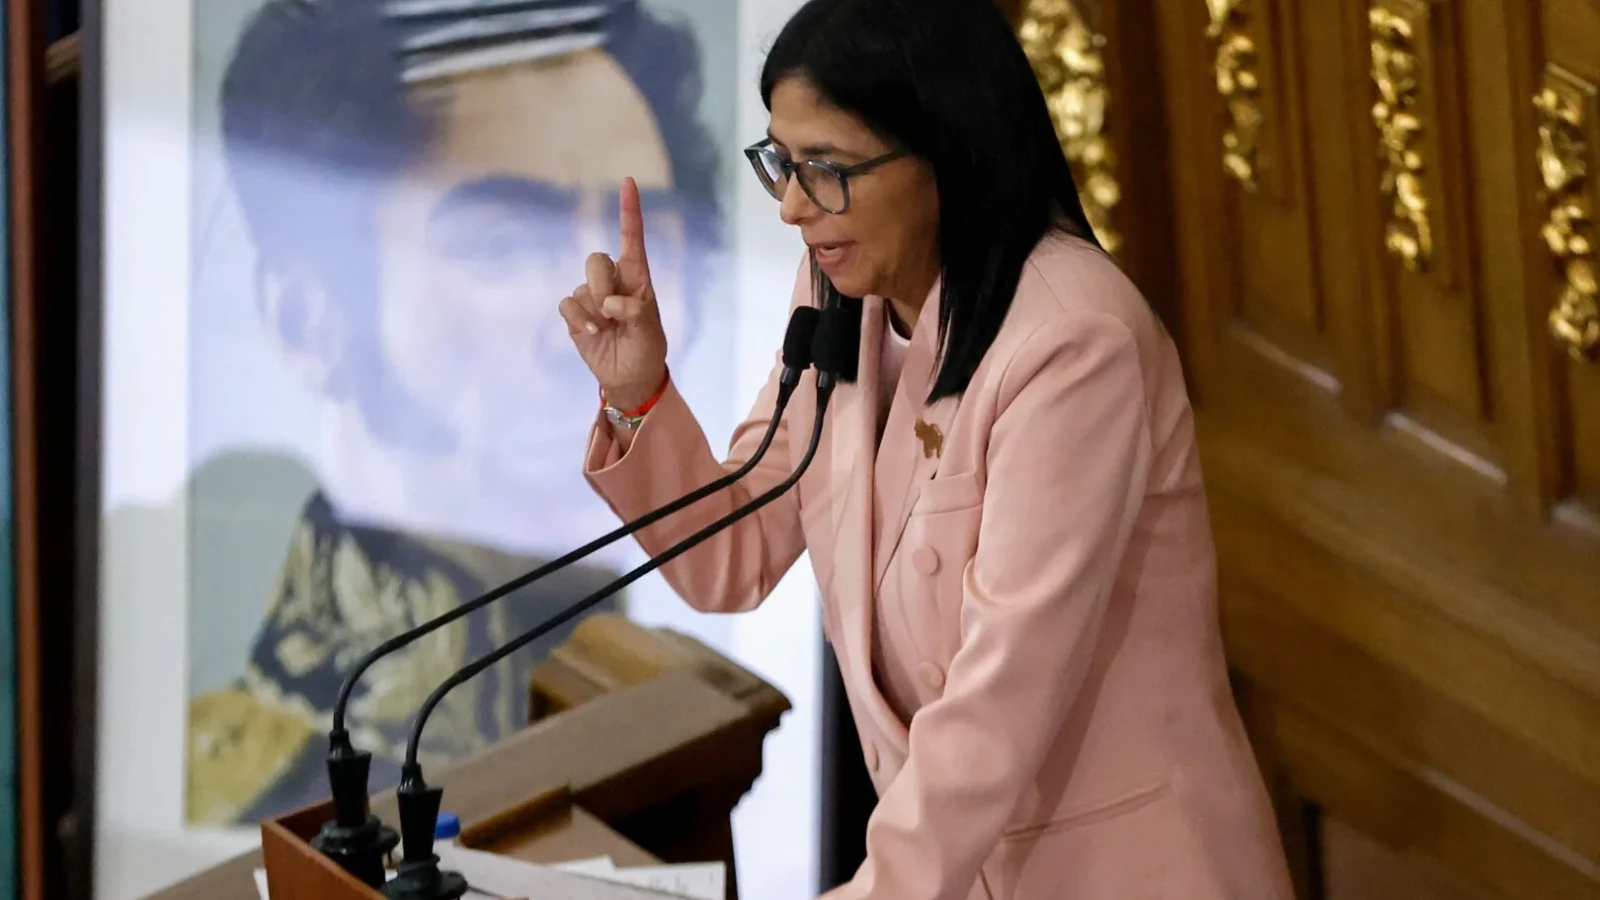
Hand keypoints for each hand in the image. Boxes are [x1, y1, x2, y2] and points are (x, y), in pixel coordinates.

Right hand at [559, 177, 669, 409]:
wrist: (629, 379)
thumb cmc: (646, 350)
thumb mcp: (649, 332)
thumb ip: (634, 312)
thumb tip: (608, 303)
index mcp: (638, 279)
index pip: (632, 239)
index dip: (629, 211)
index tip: (628, 182)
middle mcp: (613, 281)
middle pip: (596, 259)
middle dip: (601, 284)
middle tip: (612, 312)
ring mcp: (592, 296)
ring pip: (581, 285)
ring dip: (593, 311)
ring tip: (608, 330)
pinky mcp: (576, 314)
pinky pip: (568, 304)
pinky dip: (578, 320)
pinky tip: (591, 334)